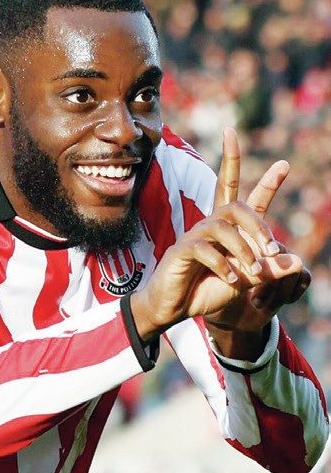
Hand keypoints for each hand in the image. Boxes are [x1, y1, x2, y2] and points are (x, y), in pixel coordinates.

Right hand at [129, 129, 304, 338]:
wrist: (176, 308)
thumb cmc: (207, 290)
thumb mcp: (245, 281)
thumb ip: (268, 272)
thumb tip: (297, 261)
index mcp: (230, 232)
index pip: (249, 202)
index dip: (267, 184)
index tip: (284, 163)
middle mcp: (212, 228)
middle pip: (235, 206)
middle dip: (257, 222)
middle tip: (272, 249)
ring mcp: (194, 237)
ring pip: (222, 226)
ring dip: (243, 249)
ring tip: (252, 271)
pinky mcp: (181, 250)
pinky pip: (203, 248)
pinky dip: (223, 265)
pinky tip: (231, 280)